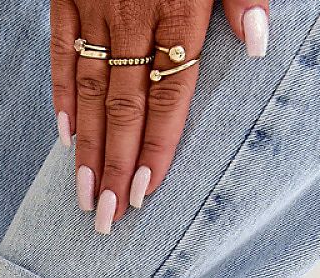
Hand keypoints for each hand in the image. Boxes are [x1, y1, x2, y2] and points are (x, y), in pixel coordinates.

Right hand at [50, 1, 270, 229]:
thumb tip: (258, 44)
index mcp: (179, 7)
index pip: (169, 95)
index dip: (156, 146)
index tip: (144, 193)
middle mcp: (133, 15)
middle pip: (124, 107)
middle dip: (115, 167)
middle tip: (108, 214)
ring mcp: (97, 6)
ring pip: (90, 91)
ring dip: (87, 148)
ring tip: (85, 194)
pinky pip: (62, 53)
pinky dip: (62, 97)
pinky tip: (66, 140)